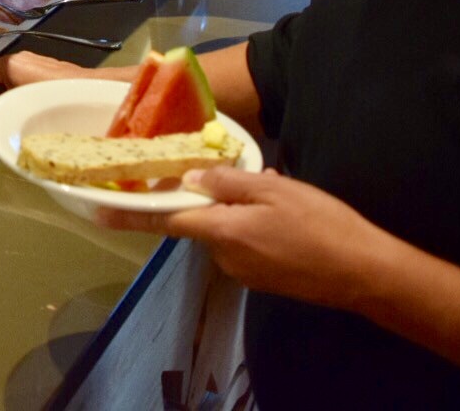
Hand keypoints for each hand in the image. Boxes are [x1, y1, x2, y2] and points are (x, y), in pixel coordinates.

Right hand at [0, 51, 88, 126]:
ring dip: (1, 98)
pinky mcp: (50, 71)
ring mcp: (37, 63)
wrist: (90, 92)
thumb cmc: (51, 100)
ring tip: (2, 117)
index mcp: (9, 64)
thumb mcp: (14, 107)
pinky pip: (24, 81)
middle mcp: (21, 59)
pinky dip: (16, 95)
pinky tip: (22, 111)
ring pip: (9, 79)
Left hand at [97, 168, 395, 311]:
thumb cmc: (320, 225)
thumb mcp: (273, 190)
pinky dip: (256, 230)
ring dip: (240, 213)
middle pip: (200, 221)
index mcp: (221, 231)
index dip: (128, 215)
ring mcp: (244, 272)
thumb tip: (189, 180)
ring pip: (226, 232)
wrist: (365, 273)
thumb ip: (226, 184)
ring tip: (278, 195)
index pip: (164, 221)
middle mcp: (224, 256)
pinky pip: (246, 246)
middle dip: (215, 200)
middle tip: (249, 179)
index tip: (94, 211)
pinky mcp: (263, 280)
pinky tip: (287, 219)